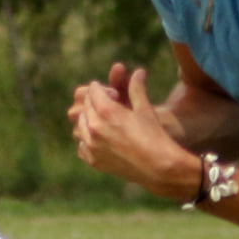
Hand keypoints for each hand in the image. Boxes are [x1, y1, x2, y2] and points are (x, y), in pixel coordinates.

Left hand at [68, 66, 198, 199]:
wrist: (157, 167)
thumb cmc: (154, 135)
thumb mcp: (145, 109)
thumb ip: (137, 88)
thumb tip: (139, 71)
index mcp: (106, 110)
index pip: (93, 91)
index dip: (102, 89)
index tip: (110, 92)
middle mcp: (95, 127)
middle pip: (86, 106)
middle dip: (95, 103)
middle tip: (107, 105)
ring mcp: (92, 145)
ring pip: (80, 125)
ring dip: (89, 119)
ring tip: (103, 121)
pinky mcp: (93, 160)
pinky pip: (82, 145)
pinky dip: (88, 140)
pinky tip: (100, 139)